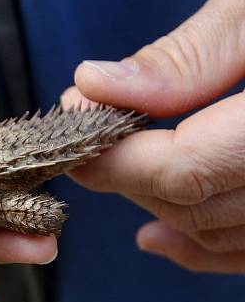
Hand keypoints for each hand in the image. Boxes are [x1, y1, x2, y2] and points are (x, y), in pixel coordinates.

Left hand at [63, 0, 244, 272]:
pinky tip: (156, 235)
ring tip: (116, 169)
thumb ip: (191, 55)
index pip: (191, 169)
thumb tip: (96, 86)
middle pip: (201, 205)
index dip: (120, 159)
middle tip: (93, 134)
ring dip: (158, 206)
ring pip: (223, 233)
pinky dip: (205, 247)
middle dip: (129, 176)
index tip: (77, 130)